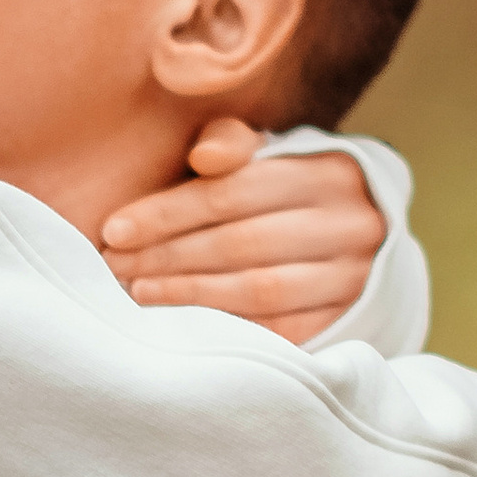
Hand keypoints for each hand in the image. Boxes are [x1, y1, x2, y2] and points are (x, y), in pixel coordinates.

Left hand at [99, 117, 384, 344]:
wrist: (361, 233)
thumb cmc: (290, 191)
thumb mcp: (269, 154)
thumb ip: (231, 144)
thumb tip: (203, 158)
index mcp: (328, 172)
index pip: (232, 193)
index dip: (168, 213)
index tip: (115, 230)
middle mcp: (350, 224)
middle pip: (243, 243)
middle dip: (169, 257)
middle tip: (117, 268)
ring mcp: (354, 276)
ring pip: (261, 290)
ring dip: (191, 295)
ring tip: (141, 293)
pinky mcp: (349, 319)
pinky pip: (282, 331)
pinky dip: (230, 328)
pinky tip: (186, 324)